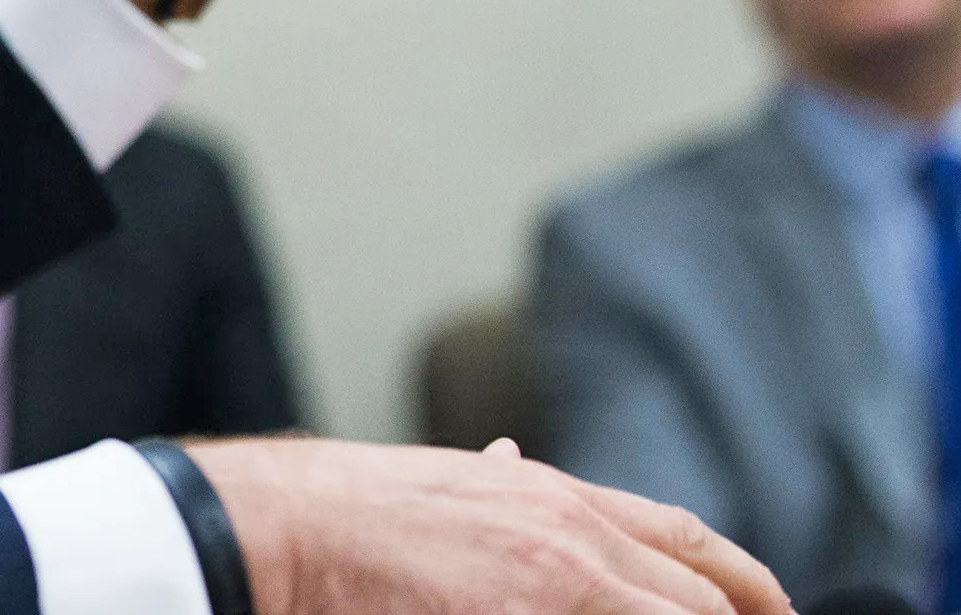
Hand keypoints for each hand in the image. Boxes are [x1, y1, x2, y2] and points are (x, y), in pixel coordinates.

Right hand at [188, 437, 792, 614]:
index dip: (741, 580)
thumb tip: (510, 454)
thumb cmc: (347, 507)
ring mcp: (550, 590)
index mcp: (551, 496)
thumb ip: (495, 480)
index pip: (682, 537)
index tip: (769, 609)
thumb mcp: (441, 477)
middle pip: (693, 596)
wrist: (284, 525)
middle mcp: (568, 535)